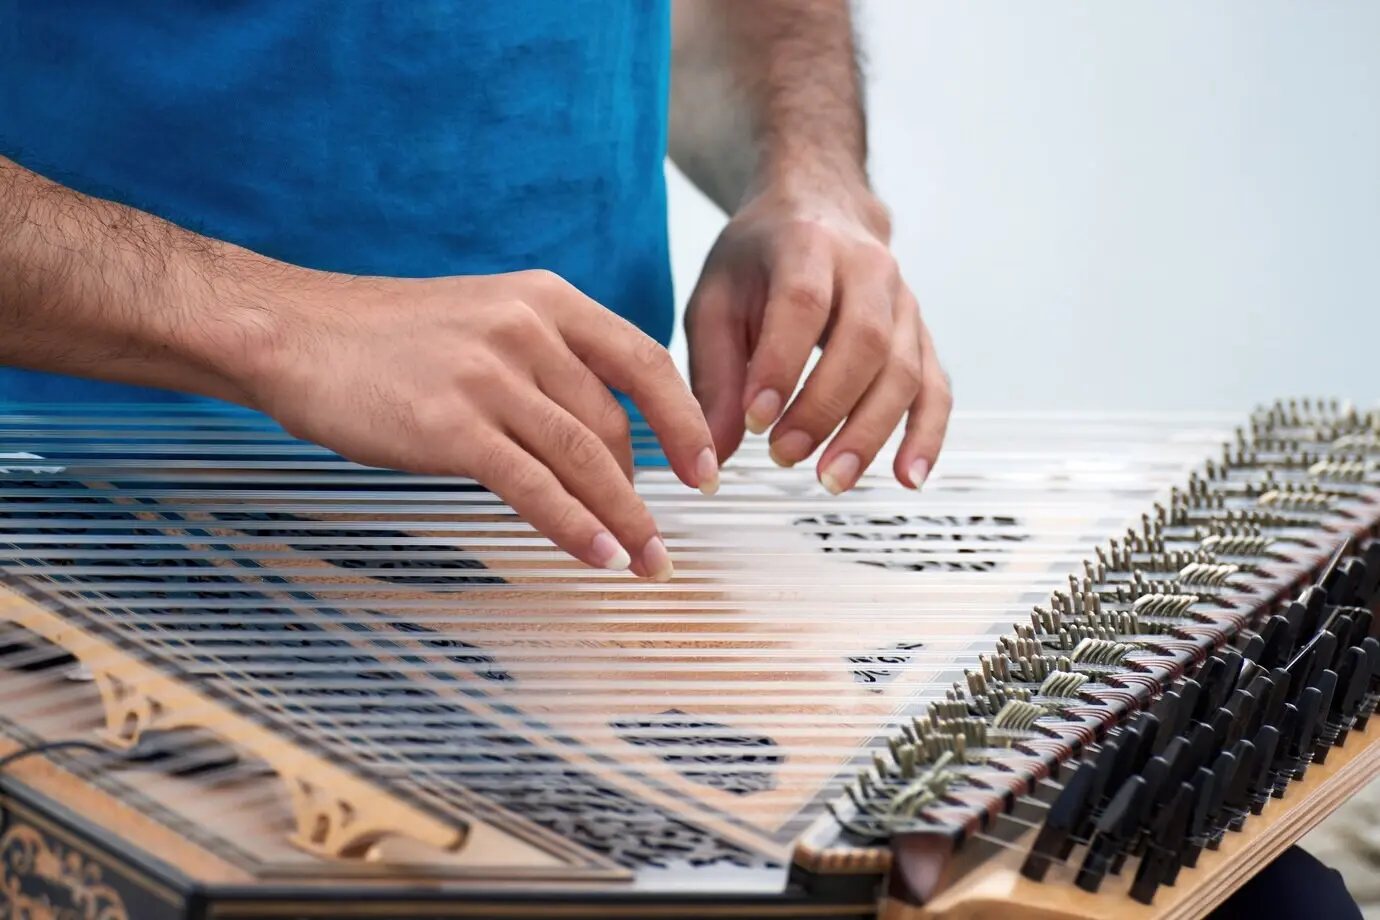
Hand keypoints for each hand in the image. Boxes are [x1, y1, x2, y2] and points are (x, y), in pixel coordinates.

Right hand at [234, 268, 718, 580]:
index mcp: (546, 298)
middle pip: (615, 423)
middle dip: (648, 489)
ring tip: (646, 563)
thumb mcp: (486, 317)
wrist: (294, 333)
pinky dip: (576, 527)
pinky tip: (598, 556)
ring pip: (586, 458)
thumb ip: (548, 358)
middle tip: (661, 536)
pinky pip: (535, 486)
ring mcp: (489, 376)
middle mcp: (527, 329)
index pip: (643, 359)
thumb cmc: (387, 337)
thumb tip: (603, 430)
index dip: (684, 420)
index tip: (704, 469)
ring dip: (626, 520)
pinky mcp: (452, 425)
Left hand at [684, 181, 950, 492]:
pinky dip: (927, 435)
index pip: (803, 305)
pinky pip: (936, 388)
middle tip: (784, 455)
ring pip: (903, 371)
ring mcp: (903, 302)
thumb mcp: (716, 300)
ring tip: (832, 479)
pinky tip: (908, 476)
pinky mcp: (921, 335)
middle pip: (865, 342)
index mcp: (807, 244)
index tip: (754, 420)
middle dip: (825, 408)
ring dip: (869, 432)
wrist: (818, 208)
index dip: (781, 366)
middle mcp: (868, 268)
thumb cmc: (760, 259)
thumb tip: (716, 453)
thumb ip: (714, 375)